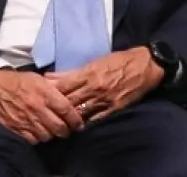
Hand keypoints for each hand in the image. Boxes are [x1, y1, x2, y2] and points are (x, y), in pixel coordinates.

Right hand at [0, 68, 83, 143]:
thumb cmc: (21, 81)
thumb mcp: (41, 79)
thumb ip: (56, 88)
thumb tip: (72, 95)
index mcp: (45, 93)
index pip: (66, 110)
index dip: (75, 119)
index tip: (79, 124)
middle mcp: (37, 108)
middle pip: (58, 127)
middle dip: (66, 131)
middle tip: (69, 130)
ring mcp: (25, 119)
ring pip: (46, 135)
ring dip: (53, 135)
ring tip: (54, 131)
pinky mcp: (15, 127)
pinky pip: (32, 140)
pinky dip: (38, 138)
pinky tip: (40, 132)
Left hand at [46, 47, 163, 122]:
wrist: (146, 64)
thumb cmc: (120, 60)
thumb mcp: (96, 61)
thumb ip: (73, 71)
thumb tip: (50, 77)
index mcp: (89, 73)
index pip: (63, 86)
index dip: (50, 93)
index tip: (40, 97)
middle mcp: (95, 87)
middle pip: (69, 101)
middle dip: (56, 107)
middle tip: (45, 113)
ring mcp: (105, 99)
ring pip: (80, 112)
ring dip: (68, 118)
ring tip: (58, 122)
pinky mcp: (115, 108)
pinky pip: (96, 119)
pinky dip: (85, 122)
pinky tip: (77, 126)